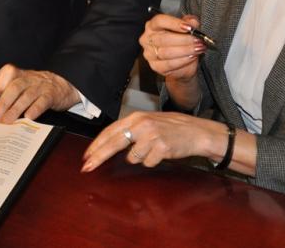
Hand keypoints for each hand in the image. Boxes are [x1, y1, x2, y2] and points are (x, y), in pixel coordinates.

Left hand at [0, 64, 80, 123]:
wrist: (61, 85)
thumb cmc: (35, 87)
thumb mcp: (17, 85)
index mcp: (19, 75)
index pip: (8, 72)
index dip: (1, 81)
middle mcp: (29, 79)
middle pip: (15, 87)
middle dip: (3, 102)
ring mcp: (40, 87)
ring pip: (27, 96)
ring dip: (16, 110)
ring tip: (7, 122)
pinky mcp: (51, 96)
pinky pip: (42, 102)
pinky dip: (34, 110)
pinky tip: (28, 118)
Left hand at [81, 111, 225, 171]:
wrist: (197, 131)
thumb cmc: (173, 128)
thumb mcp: (149, 122)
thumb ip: (131, 129)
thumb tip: (110, 143)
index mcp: (136, 117)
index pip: (110, 131)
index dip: (97, 145)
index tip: (86, 156)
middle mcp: (142, 124)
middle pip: (113, 143)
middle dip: (98, 157)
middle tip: (86, 168)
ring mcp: (152, 136)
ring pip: (132, 157)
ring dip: (140, 158)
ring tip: (154, 150)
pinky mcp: (161, 147)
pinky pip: (148, 163)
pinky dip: (153, 161)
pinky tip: (162, 153)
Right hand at [139, 13, 204, 80]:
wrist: (181, 60)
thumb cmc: (180, 41)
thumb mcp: (186, 28)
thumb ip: (189, 22)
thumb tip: (193, 22)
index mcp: (152, 26)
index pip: (159, 21)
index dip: (174, 23)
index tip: (189, 27)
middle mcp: (147, 39)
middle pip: (164, 38)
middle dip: (184, 40)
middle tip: (198, 40)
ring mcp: (149, 54)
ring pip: (166, 52)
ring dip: (186, 50)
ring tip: (198, 49)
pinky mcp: (155, 66)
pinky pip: (169, 64)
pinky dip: (183, 61)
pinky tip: (191, 57)